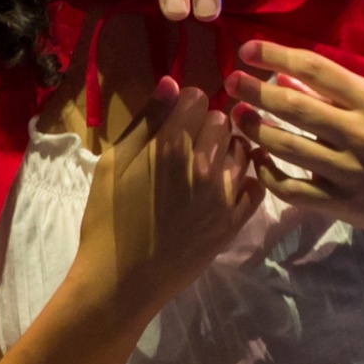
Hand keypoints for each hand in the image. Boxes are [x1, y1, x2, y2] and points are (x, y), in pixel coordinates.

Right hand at [74, 78, 262, 317]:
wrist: (121, 280)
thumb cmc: (109, 219)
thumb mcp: (113, 163)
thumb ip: (146, 122)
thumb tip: (171, 83)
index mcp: (171, 145)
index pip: (197, 98)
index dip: (184, 104)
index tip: (175, 119)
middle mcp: (206, 165)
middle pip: (223, 121)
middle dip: (206, 125)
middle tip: (187, 144)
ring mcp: (225, 195)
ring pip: (242, 149)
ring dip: (226, 150)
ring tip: (204, 167)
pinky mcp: (235, 221)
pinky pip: (254, 185)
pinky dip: (243, 179)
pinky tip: (223, 186)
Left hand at [227, 42, 363, 241]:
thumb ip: (331, 94)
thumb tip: (281, 75)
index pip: (315, 69)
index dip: (276, 55)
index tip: (247, 50)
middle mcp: (360, 133)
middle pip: (294, 107)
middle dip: (255, 91)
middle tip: (231, 82)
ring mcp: (349, 171)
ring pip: (286, 147)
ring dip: (254, 129)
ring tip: (236, 117)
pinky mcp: (341, 204)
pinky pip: (291, 189)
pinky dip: (268, 173)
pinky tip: (256, 159)